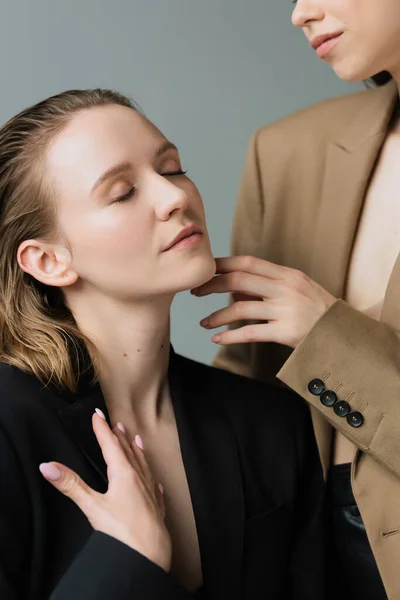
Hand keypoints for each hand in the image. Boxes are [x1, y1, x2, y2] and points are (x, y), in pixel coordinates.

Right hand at [39, 410, 170, 571]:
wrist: (151, 555)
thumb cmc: (122, 531)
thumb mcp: (92, 506)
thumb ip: (71, 485)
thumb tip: (48, 467)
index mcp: (123, 474)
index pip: (110, 445)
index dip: (102, 429)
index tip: (97, 414)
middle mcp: (139, 478)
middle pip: (127, 451)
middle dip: (119, 436)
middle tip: (114, 423)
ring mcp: (150, 492)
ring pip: (143, 464)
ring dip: (137, 450)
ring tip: (136, 439)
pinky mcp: (156, 507)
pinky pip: (154, 485)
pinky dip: (151, 477)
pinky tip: (155, 480)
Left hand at [192, 256, 335, 347]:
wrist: (344, 336)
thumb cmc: (317, 312)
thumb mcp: (296, 291)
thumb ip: (266, 287)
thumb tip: (233, 290)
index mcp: (287, 275)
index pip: (248, 262)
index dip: (223, 264)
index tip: (205, 269)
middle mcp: (285, 288)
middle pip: (238, 280)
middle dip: (211, 285)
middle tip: (195, 291)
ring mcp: (286, 310)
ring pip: (240, 308)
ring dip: (217, 316)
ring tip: (204, 322)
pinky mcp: (286, 332)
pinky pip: (250, 333)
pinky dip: (230, 336)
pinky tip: (218, 339)